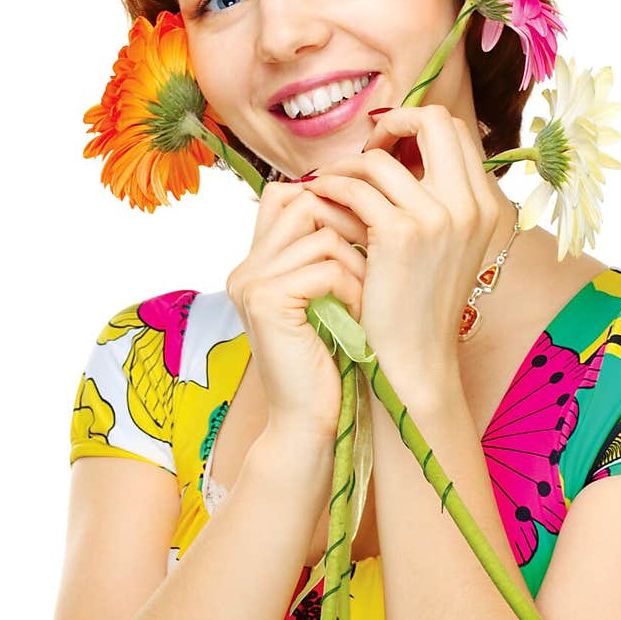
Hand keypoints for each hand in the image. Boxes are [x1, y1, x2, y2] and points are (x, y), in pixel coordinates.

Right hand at [226, 182, 368, 438]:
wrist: (309, 424)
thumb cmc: (331, 362)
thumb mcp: (330, 299)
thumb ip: (330, 254)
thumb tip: (367, 201)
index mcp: (255, 264)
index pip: (287, 195)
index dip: (331, 204)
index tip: (366, 236)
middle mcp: (245, 268)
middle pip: (307, 203)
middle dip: (352, 229)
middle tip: (375, 268)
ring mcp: (250, 282)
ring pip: (324, 234)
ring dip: (359, 266)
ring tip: (366, 302)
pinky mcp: (266, 300)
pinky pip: (327, 267)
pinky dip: (353, 290)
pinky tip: (358, 318)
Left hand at [301, 105, 499, 395]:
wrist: (414, 360)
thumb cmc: (418, 307)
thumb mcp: (445, 248)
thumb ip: (435, 201)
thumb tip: (398, 153)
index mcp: (487, 205)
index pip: (454, 131)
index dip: (415, 127)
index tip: (385, 150)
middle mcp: (472, 204)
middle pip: (434, 120)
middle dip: (391, 123)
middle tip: (363, 151)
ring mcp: (440, 216)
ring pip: (381, 157)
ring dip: (346, 165)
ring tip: (327, 186)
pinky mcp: (402, 232)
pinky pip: (355, 186)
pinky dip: (330, 188)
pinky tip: (318, 202)